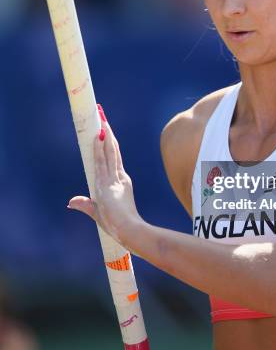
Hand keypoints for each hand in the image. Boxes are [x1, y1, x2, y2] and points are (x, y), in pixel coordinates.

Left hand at [67, 105, 142, 246]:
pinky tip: (98, 136)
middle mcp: (119, 176)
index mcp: (121, 182)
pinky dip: (100, 147)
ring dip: (105, 135)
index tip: (106, 132)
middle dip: (108, 134)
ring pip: (109, 151)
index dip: (110, 144)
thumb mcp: (97, 213)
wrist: (130, 230)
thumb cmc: (118, 226)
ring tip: (102, 121)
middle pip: (113, 150)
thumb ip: (85, 205)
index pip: (114, 159)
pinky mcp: (108, 181)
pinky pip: (103, 159)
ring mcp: (114, 177)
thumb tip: (70, 202)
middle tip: (104, 119)